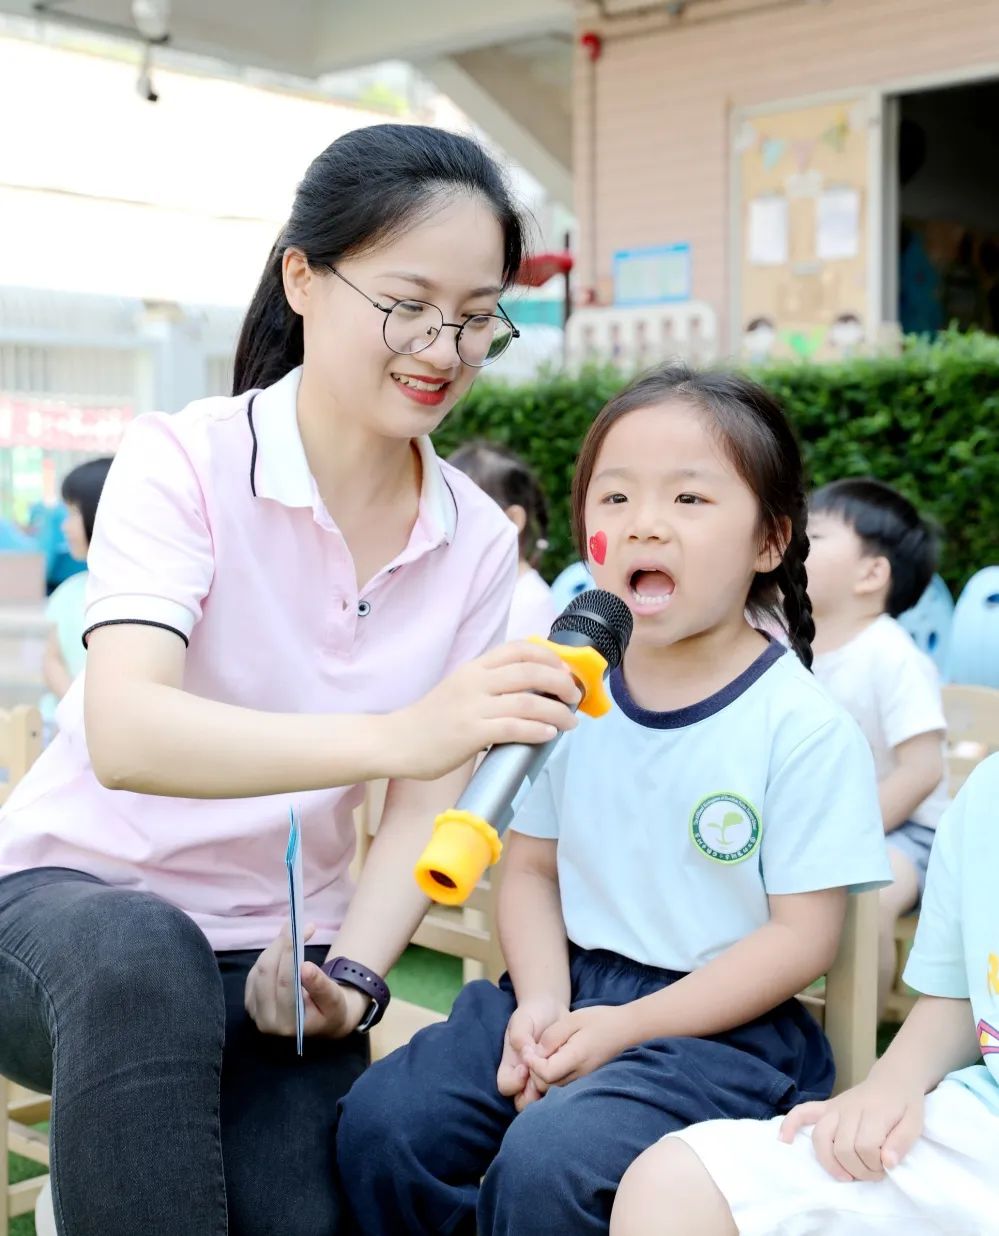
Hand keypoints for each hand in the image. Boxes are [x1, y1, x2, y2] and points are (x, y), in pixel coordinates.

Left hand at [244, 923, 367, 1038]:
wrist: (318, 1024)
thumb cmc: (330, 1011)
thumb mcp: (334, 1001)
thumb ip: (321, 986)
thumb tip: (306, 967)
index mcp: (287, 1023)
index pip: (285, 983)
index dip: (289, 955)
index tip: (300, 930)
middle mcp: (265, 1020)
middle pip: (266, 972)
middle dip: (282, 944)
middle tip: (297, 924)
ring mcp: (254, 1010)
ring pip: (259, 967)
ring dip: (277, 946)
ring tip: (295, 931)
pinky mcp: (249, 999)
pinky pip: (256, 969)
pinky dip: (271, 953)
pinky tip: (286, 945)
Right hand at [390, 641, 580, 781]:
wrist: (397, 740)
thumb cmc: (432, 720)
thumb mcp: (460, 688)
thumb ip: (489, 684)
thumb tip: (532, 691)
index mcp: (474, 667)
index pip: (519, 648)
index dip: (549, 656)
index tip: (565, 671)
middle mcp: (475, 681)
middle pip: (530, 670)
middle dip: (561, 682)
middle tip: (574, 696)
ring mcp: (472, 707)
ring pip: (528, 700)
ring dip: (557, 711)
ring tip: (570, 722)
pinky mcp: (469, 733)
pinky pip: (513, 727)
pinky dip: (537, 729)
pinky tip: (549, 734)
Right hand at [497, 994, 567, 1111]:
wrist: (550, 1009)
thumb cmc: (531, 1015)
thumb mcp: (521, 1021)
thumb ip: (519, 1037)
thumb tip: (526, 1056)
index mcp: (510, 1066)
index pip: (506, 1087)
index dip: (514, 1082)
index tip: (525, 1068)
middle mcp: (524, 1078)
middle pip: (522, 1102)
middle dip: (533, 1095)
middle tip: (543, 1077)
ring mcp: (540, 1080)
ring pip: (542, 1102)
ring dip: (549, 1093)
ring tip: (557, 1075)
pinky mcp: (557, 1079)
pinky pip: (559, 1091)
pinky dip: (563, 1086)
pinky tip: (568, 1072)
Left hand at [526, 1004, 629, 1088]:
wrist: (623, 1028)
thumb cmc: (599, 1020)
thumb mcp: (572, 1019)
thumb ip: (552, 1036)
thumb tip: (536, 1052)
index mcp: (575, 1058)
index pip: (546, 1074)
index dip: (532, 1063)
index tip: (528, 1048)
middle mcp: (578, 1073)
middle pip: (546, 1084)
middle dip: (534, 1070)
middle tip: (532, 1050)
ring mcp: (582, 1077)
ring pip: (552, 1086)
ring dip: (541, 1072)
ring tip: (542, 1051)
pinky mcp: (583, 1077)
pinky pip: (561, 1082)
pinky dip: (551, 1073)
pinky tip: (553, 1056)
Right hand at [778, 1079, 924, 1181]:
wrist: (893, 1079)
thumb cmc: (905, 1104)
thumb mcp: (915, 1123)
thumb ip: (902, 1143)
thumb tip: (887, 1163)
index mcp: (873, 1112)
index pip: (866, 1147)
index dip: (876, 1165)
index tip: (886, 1168)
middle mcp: (849, 1109)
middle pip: (843, 1148)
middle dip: (859, 1169)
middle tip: (873, 1173)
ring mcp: (834, 1107)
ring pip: (821, 1138)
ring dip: (831, 1163)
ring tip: (845, 1176)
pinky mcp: (826, 1107)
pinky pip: (802, 1112)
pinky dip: (791, 1125)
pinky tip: (784, 1140)